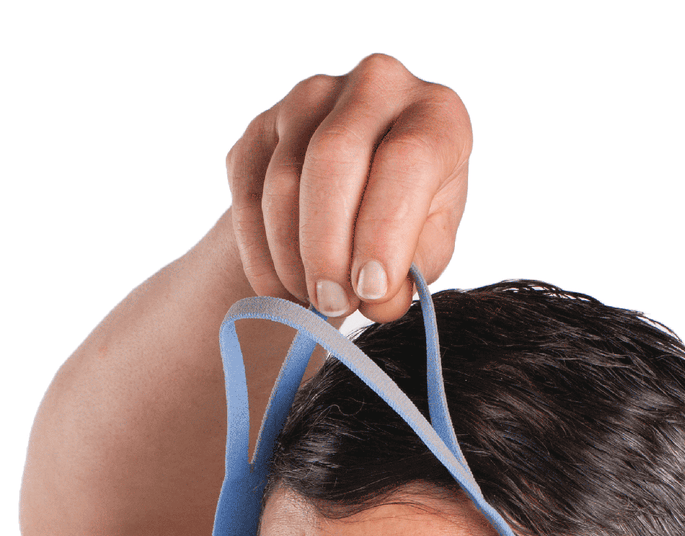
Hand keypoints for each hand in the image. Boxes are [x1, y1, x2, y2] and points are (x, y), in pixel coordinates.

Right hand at [226, 52, 471, 322]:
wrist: (358, 202)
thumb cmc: (408, 225)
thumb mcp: (429, 250)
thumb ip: (413, 273)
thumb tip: (377, 299)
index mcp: (437, 114)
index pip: (407, 160)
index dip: (383, 232)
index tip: (369, 290)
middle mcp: (377, 84)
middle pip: (333, 159)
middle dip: (327, 247)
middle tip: (332, 303)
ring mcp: (311, 97)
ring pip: (283, 180)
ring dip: (292, 256)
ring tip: (313, 298)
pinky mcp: (262, 126)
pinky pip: (246, 194)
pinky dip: (260, 254)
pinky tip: (282, 285)